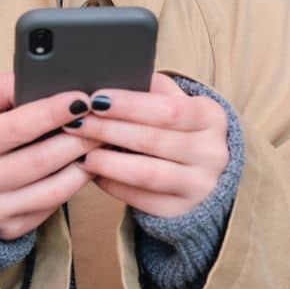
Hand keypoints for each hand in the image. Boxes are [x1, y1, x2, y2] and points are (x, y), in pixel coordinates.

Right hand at [0, 71, 92, 240]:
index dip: (54, 111)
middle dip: (80, 137)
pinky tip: (84, 165)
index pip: (18, 126)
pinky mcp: (9, 228)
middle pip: (43, 158)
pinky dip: (74, 183)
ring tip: (100, 141)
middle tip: (103, 120)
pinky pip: (53, 205)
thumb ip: (4, 87)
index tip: (82, 99)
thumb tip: (44, 76)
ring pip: (54, 187)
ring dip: (84, 162)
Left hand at [65, 73, 229, 217]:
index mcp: (211, 118)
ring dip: (107, 161)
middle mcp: (212, 153)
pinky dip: (113, 185)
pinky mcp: (182, 212)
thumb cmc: (182, 132)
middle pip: (152, 139)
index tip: (96, 99)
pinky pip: (140, 199)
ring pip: (145, 173)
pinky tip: (95, 173)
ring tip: (81, 151)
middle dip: (108, 130)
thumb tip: (114, 76)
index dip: (129, 105)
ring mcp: (199, 186)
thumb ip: (155, 91)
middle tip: (77, 123)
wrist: (206, 177)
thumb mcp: (181, 105)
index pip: (168, 109)